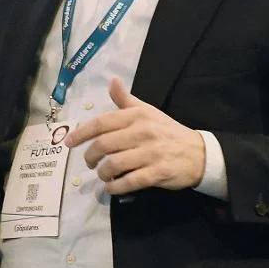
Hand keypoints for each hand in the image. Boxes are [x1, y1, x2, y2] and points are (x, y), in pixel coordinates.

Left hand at [65, 77, 204, 194]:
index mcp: (137, 116)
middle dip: (90, 156)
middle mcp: (142, 132)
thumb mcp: (148, 111)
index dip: (81, 133)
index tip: (69, 143)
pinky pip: (130, 181)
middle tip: (89, 162)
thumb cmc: (167, 131)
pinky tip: (111, 187)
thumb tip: (112, 80)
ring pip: (114, 164)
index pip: (101, 123)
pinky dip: (115, 186)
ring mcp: (151, 153)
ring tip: (102, 174)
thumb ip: (126, 100)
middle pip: (103, 145)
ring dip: (102, 172)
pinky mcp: (158, 172)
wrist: (200, 153)